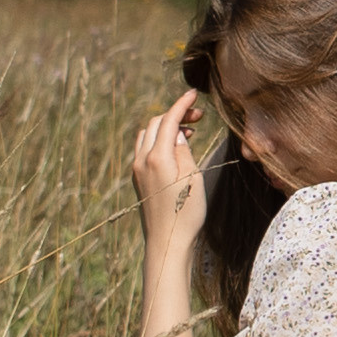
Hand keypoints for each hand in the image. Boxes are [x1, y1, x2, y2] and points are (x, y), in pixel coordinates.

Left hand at [131, 90, 209, 255]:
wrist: (167, 242)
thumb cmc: (186, 212)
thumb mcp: (192, 177)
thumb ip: (183, 149)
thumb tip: (177, 132)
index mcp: (156, 157)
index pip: (167, 120)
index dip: (181, 104)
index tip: (193, 94)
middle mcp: (142, 160)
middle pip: (155, 124)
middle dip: (175, 115)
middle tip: (199, 117)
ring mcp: (137, 170)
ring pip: (147, 135)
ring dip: (166, 127)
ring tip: (189, 132)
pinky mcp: (139, 179)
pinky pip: (145, 149)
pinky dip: (159, 140)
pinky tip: (175, 148)